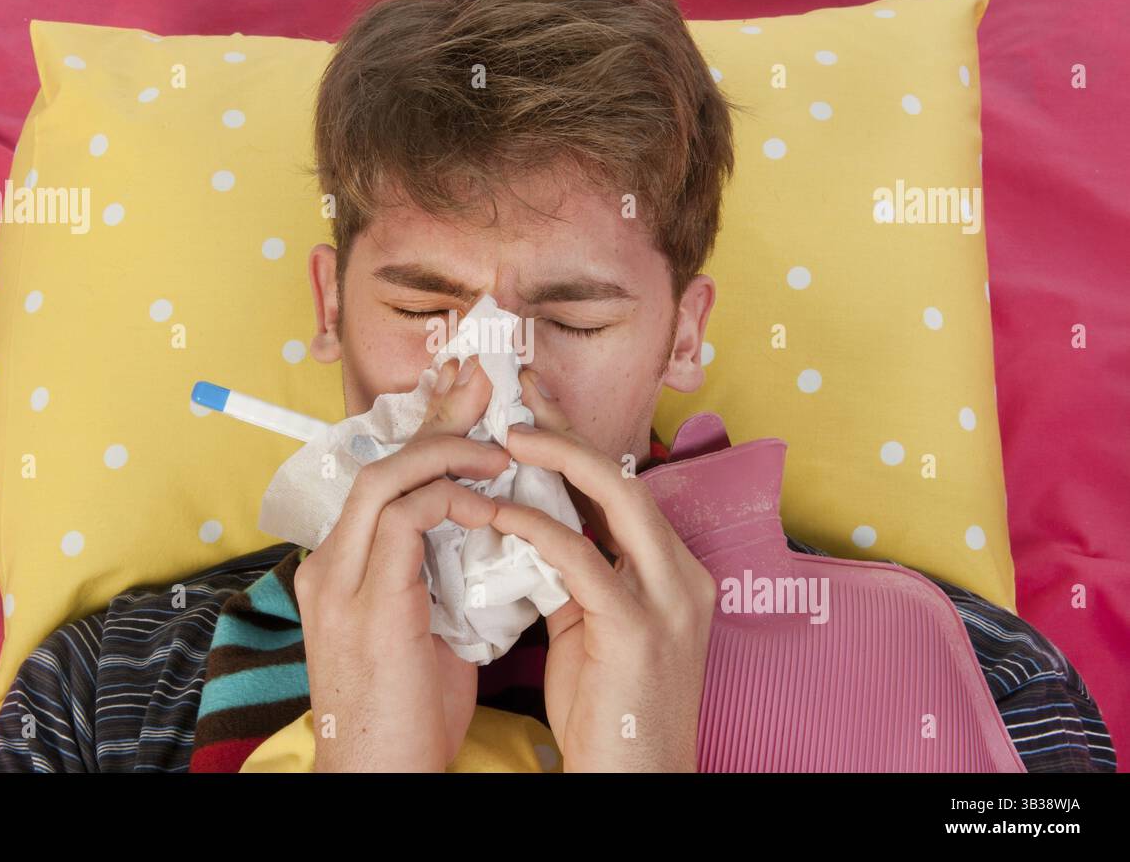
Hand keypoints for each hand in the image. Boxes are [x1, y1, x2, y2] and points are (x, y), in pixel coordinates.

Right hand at [296, 355, 499, 770]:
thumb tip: (492, 534)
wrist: (378, 780)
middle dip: (436, 420)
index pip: (381, 480)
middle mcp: (330, 565)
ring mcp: (339, 581)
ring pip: (383, 477)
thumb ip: (442, 576)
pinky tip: (489, 508)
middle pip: (378, 462)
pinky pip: (403, 517)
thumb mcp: (428, 632)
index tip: (474, 407)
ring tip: (499, 453)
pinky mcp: (364, 602)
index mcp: (343, 569)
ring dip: (447, 453)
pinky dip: (449, 499)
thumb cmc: (407, 718)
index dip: (427, 436)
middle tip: (485, 387)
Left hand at [487, 368, 716, 771]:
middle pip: (626, 477)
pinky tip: (495, 513)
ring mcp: (669, 600)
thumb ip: (572, 573)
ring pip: (617, 500)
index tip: (534, 407)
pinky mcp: (639, 629)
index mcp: (673, 572)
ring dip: (557, 460)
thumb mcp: (593, 628)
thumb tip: (527, 524)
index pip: (623, 488)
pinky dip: (536, 528)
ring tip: (505, 438)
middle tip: (518, 396)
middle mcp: (682, 575)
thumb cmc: (609, 713)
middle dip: (569, 431)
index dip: (577, 442)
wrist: (638, 781)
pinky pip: (581, 559)